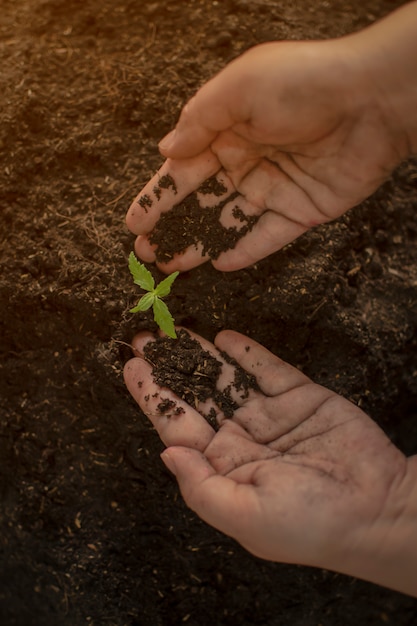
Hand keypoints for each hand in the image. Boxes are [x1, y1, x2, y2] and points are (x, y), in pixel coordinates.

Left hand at [124, 329, 416, 594]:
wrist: (378, 508)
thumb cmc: (311, 524)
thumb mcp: (247, 516)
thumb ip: (201, 486)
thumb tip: (166, 453)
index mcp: (223, 468)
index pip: (178, 426)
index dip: (153, 396)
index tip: (133, 367)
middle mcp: (241, 439)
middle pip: (196, 396)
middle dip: (169, 368)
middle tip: (144, 338)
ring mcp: (270, 416)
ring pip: (226, 378)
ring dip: (199, 354)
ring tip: (174, 331)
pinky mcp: (299, 397)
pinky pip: (266, 369)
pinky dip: (246, 351)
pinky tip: (223, 336)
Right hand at [126, 35, 409, 272]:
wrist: (371, 99)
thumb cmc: (303, 83)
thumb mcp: (239, 89)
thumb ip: (198, 120)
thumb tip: (166, 150)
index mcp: (226, 130)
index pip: (183, 170)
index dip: (158, 197)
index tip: (134, 222)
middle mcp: (246, 160)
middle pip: (201, 202)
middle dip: (173, 227)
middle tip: (148, 253)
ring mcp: (273, 188)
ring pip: (229, 223)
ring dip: (201, 244)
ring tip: (173, 264)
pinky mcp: (301, 210)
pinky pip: (267, 237)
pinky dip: (246, 251)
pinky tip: (221, 265)